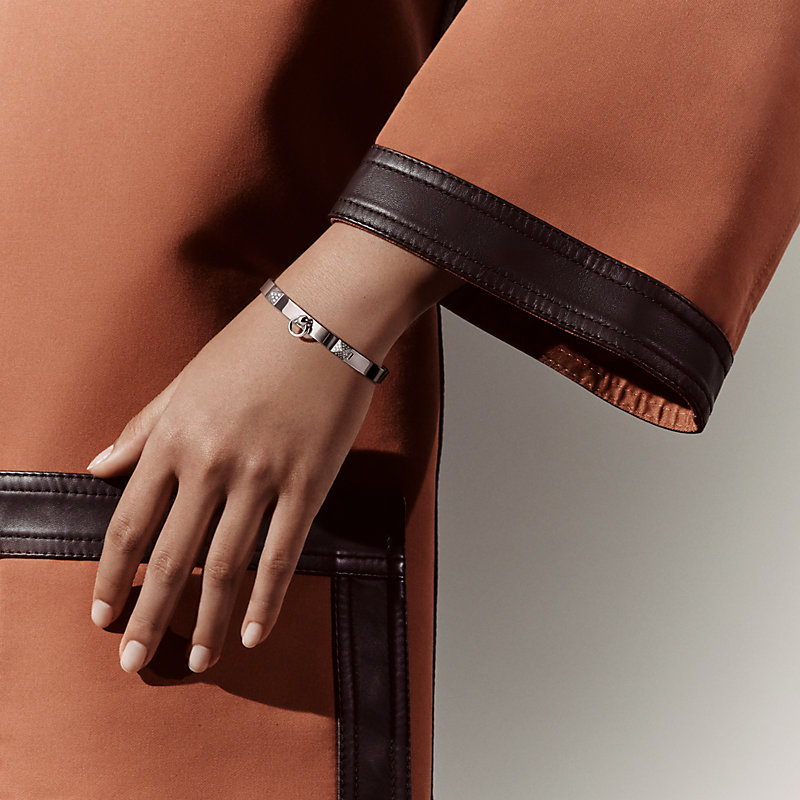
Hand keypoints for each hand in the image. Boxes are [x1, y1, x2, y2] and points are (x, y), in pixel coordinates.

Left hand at [85, 221, 463, 673]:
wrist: (324, 318)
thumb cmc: (253, 344)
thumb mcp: (185, 380)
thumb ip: (142, 428)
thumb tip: (98, 466)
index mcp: (173, 436)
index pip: (128, 523)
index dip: (110, 576)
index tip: (102, 613)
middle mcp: (210, 462)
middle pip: (170, 557)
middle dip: (148, 616)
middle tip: (134, 661)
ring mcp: (262, 476)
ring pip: (226, 566)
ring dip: (208, 620)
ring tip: (199, 659)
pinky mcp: (309, 483)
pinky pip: (282, 553)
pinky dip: (267, 600)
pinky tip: (255, 632)